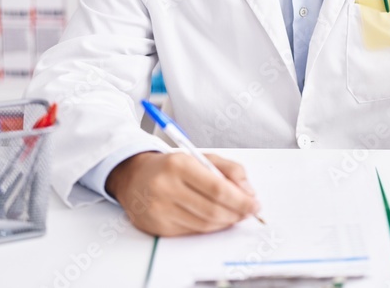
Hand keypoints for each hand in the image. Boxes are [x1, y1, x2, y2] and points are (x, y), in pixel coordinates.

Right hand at [106, 151, 260, 236]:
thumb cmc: (172, 167)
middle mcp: (165, 187)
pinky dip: (210, 227)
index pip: (217, 188)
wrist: (135, 177)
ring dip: (226, 222)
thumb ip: (229, 170)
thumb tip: (248, 192)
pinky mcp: (158, 226)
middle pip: (212, 209)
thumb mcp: (201, 157)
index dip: (241, 200)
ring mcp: (160, 209)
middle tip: (249, 211)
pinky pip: (192, 231)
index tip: (255, 204)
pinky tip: (216, 220)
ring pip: (204, 224)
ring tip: (235, 215)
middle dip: (237, 213)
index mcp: (178, 165)